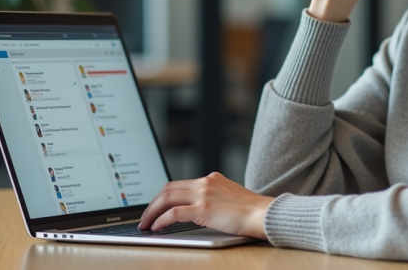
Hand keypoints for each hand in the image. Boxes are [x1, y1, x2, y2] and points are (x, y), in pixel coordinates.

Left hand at [138, 172, 273, 239]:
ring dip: (152, 211)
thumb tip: (198, 209)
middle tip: (145, 216)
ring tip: (146, 224)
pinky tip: (157, 227)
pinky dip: (161, 220)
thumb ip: (214, 197)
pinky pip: (174, 213)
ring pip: (167, 198)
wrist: (263, 214)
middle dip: (152, 203)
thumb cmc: (251, 211)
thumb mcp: (229, 197)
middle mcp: (205, 182)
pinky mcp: (204, 209)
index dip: (163, 196)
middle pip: (168, 188)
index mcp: (211, 179)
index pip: (179, 184)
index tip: (155, 207)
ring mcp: (204, 194)